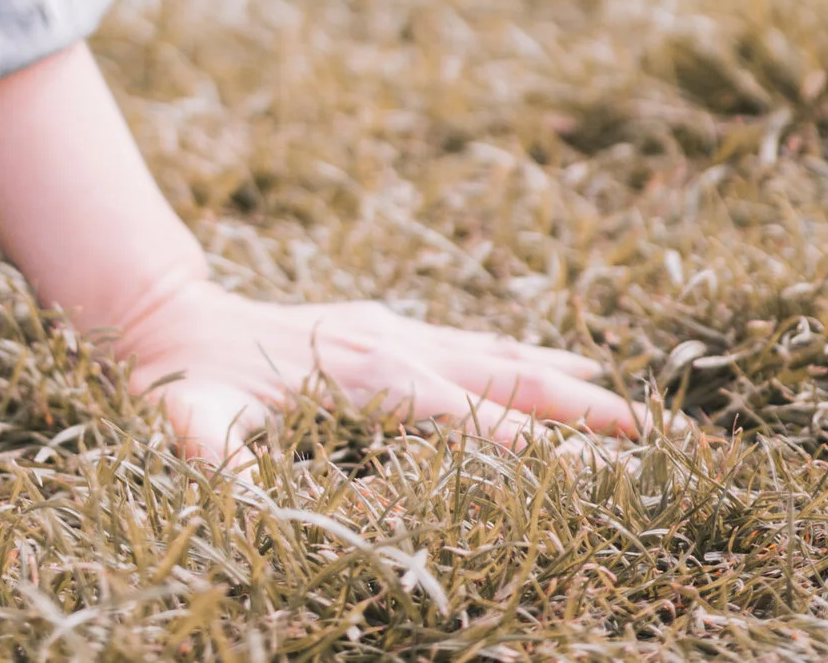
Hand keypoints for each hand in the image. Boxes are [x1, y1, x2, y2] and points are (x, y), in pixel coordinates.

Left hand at [111, 274, 639, 466]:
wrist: (168, 317)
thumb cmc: (182, 388)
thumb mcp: (195, 431)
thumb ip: (223, 470)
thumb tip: (250, 510)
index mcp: (370, 376)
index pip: (476, 421)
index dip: (539, 450)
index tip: (608, 473)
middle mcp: (398, 345)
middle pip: (511, 384)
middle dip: (585, 415)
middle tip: (659, 442)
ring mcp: (398, 331)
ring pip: (505, 359)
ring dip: (573, 385)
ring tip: (640, 413)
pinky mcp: (390, 327)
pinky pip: (479, 344)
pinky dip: (535, 359)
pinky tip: (572, 367)